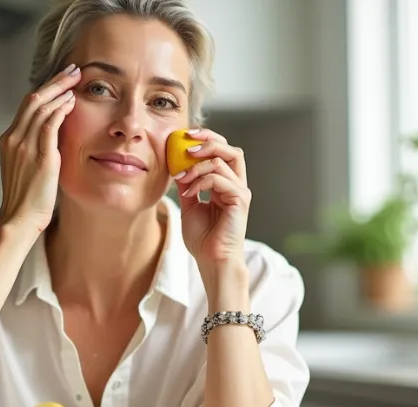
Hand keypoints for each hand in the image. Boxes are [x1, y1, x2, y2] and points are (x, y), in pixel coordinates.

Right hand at [0, 64, 80, 233]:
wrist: (18, 219)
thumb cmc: (26, 199)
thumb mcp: (26, 167)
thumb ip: (35, 148)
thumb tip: (52, 136)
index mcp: (9, 140)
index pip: (27, 105)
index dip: (45, 89)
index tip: (61, 81)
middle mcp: (14, 139)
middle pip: (33, 99)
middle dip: (54, 82)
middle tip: (72, 70)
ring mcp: (25, 147)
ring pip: (40, 106)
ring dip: (60, 90)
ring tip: (76, 80)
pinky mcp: (40, 157)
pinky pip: (49, 124)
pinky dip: (60, 109)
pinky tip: (71, 102)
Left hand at [174, 129, 251, 265]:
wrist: (211, 260)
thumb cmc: (203, 238)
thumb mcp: (189, 205)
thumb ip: (187, 185)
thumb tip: (177, 166)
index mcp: (226, 184)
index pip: (221, 152)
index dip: (205, 140)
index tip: (184, 136)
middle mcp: (236, 185)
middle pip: (230, 149)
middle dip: (209, 139)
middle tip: (187, 141)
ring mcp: (240, 191)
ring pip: (224, 160)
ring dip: (199, 164)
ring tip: (182, 176)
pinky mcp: (240, 199)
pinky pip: (219, 178)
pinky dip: (201, 180)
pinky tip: (189, 192)